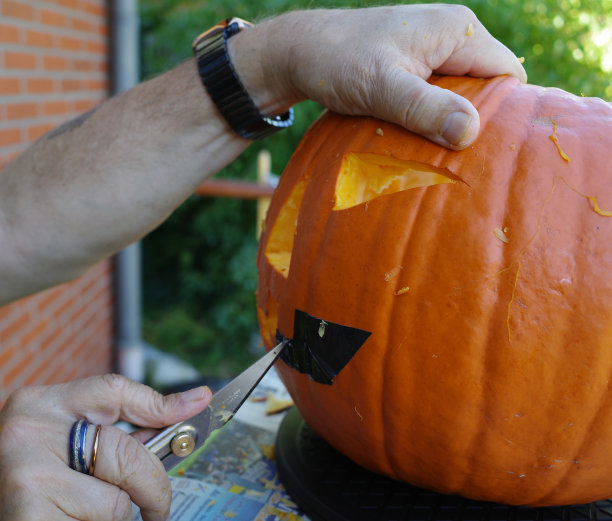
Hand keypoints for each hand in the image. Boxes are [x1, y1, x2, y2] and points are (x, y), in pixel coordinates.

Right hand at [0, 374, 210, 520]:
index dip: (160, 402)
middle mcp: (31, 433)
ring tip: (88, 512)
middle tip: (159, 506)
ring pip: (113, 504)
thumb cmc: (36, 469)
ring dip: (114, 517)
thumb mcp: (65, 434)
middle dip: (153, 486)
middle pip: (126, 453)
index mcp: (42, 404)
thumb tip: (192, 404)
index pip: (113, 390)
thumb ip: (120, 421)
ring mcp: (27, 477)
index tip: (200, 403)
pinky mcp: (27, 517)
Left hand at [234, 5, 526, 149]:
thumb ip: (424, 107)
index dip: (508, 112)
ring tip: (448, 158)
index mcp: (457, 30)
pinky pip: (439, 97)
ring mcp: (433, 52)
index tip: (494, 151)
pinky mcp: (415, 69)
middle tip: (469, 162)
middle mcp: (451, 36)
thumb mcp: (381, 86)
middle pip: (488, 86)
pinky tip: (426, 144)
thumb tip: (470, 132)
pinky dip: (435, 120)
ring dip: (454, 124)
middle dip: (481, 121)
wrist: (300, 53)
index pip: (507, 74)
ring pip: (463, 94)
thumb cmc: (337, 62)